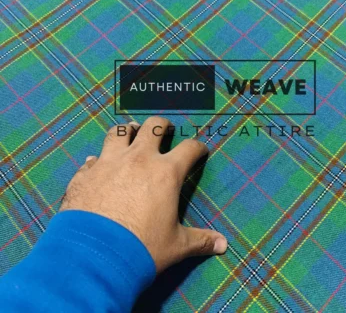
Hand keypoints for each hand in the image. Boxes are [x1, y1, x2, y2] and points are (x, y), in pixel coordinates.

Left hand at [60, 117, 226, 272]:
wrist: (94, 256)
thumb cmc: (142, 248)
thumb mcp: (176, 245)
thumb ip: (200, 240)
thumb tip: (223, 244)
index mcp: (165, 172)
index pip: (189, 148)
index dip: (198, 147)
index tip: (200, 150)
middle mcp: (138, 159)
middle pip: (153, 127)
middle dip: (162, 125)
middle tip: (165, 130)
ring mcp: (109, 162)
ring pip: (119, 132)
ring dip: (128, 131)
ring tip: (131, 134)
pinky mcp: (86, 174)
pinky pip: (93, 158)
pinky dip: (99, 160)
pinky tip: (98, 165)